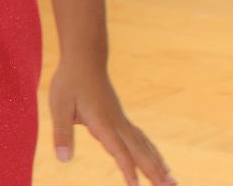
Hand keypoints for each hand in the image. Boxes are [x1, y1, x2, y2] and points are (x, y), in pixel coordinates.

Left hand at [49, 63, 172, 184]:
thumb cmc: (70, 82)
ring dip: (158, 164)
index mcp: (103, 123)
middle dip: (154, 172)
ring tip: (173, 182)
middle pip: (140, 152)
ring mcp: (122, 121)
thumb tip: (63, 159)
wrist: (85, 58)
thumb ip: (62, 133)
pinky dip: (152, 152)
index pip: (119, 152)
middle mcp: (118, 124)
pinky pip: (141, 139)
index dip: (128, 170)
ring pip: (144, 146)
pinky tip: (159, 161)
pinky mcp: (121, 118)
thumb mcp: (59, 106)